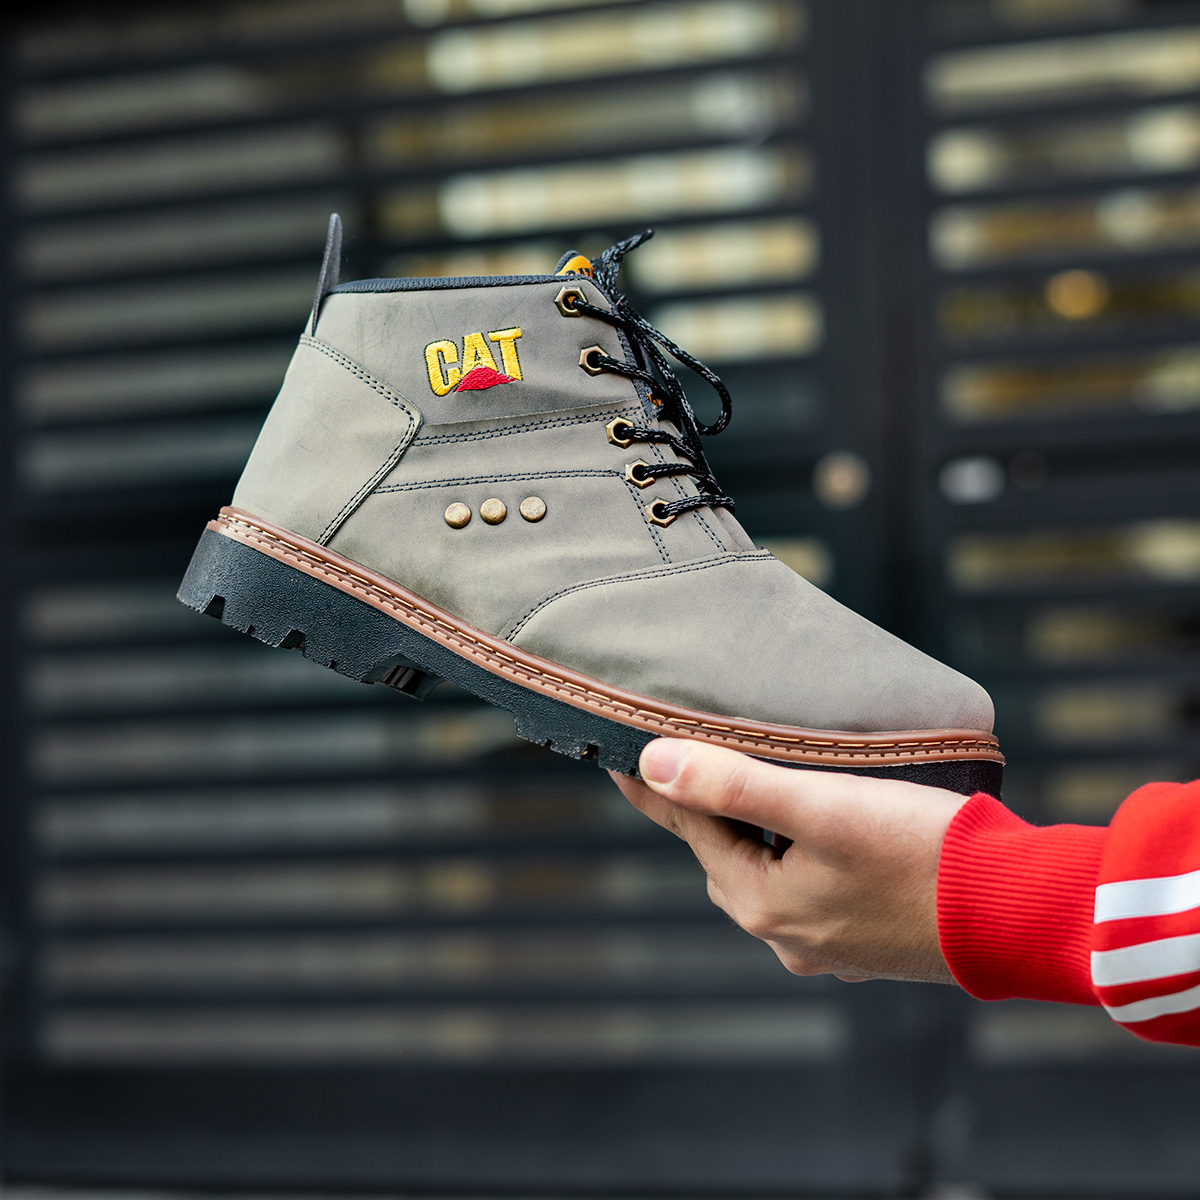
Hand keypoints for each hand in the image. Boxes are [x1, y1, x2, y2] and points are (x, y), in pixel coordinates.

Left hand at [610, 739, 969, 983]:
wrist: (1018, 912)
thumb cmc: (922, 852)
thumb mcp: (821, 805)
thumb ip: (734, 783)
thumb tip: (652, 764)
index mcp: (764, 905)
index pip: (693, 828)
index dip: (656, 786)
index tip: (621, 757)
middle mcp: (789, 936)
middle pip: (727, 855)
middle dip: (707, 811)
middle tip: (687, 763)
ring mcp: (830, 946)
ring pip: (769, 874)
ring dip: (757, 833)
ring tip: (754, 788)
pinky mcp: (869, 941)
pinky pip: (811, 889)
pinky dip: (799, 855)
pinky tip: (817, 833)